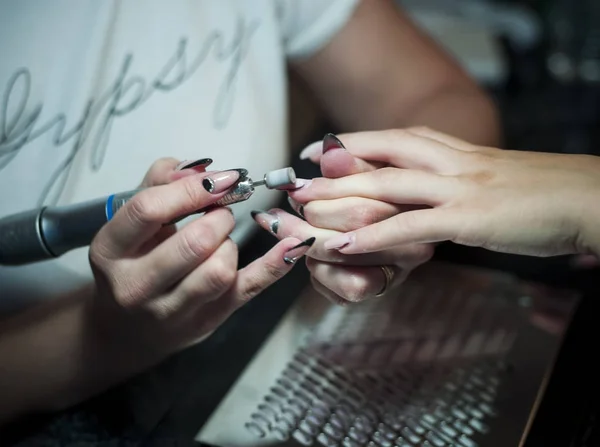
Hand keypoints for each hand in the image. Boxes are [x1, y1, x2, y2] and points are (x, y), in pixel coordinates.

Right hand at [88, 157, 310, 358]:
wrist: (124, 328)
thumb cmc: (130, 263)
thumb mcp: (128, 221)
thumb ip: (160, 183)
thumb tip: (202, 168)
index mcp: (110, 251)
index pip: (149, 210)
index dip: (190, 188)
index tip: (219, 179)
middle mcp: (136, 287)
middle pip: (194, 242)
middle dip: (218, 218)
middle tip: (220, 212)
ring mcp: (172, 311)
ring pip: (220, 270)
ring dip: (230, 243)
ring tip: (220, 239)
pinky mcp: (206, 322)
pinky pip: (247, 290)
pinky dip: (274, 266)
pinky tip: (292, 245)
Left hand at [252, 134, 433, 304]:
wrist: (391, 247)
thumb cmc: (375, 204)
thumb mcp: (368, 177)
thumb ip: (347, 165)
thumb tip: (328, 148)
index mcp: (412, 206)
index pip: (367, 196)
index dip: (323, 191)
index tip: (295, 188)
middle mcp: (413, 241)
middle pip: (355, 225)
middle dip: (309, 216)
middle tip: (281, 213)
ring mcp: (400, 269)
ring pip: (345, 258)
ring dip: (309, 245)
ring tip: (294, 233)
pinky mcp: (382, 290)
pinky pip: (346, 287)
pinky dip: (321, 273)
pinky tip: (313, 260)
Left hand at [291, 128, 599, 258]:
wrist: (589, 198)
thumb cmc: (542, 193)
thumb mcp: (492, 177)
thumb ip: (457, 179)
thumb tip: (430, 193)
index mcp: (457, 150)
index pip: (395, 137)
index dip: (355, 142)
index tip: (322, 148)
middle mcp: (453, 160)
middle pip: (382, 155)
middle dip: (334, 165)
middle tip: (296, 176)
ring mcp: (460, 187)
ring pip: (388, 185)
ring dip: (341, 195)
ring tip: (304, 206)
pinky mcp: (470, 217)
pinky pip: (410, 226)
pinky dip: (372, 235)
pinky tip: (342, 244)